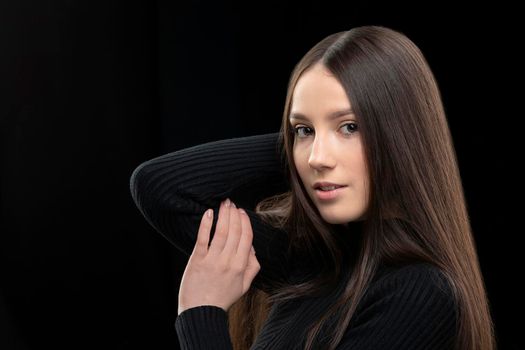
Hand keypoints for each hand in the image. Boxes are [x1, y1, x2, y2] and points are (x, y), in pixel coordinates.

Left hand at [177, 198, 259, 314]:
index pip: (246, 238)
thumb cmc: (222, 299)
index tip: (242, 212)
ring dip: (224, 215)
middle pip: (234, 232)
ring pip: (221, 232)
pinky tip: (209, 213)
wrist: (201, 312)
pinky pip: (203, 238)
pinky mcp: (197, 260)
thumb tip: (253, 249)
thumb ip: (252, 267)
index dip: (245, 222)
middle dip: (234, 214)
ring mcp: (213, 260)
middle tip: (232, 203)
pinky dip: (206, 224)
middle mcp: (228, 261)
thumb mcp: (244, 286)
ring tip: (224, 204)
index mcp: (241, 266)